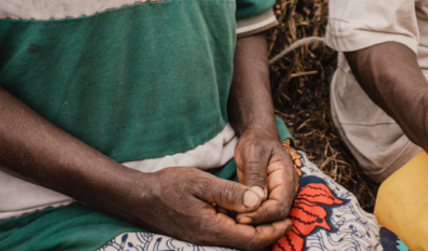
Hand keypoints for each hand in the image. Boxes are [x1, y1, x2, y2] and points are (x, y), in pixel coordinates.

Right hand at [138, 166, 291, 249]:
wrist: (139, 198)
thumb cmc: (168, 187)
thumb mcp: (201, 183)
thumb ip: (230, 193)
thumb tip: (258, 200)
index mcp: (213, 229)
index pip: (252, 240)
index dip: (273, 232)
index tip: (288, 220)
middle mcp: (209, 240)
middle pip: (246, 245)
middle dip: (268, 234)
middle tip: (285, 219)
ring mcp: (202, 239)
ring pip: (236, 241)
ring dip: (255, 231)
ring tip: (270, 215)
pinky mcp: (198, 233)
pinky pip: (225, 235)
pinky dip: (240, 227)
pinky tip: (244, 213)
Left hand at [233, 128, 297, 225]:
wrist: (259, 136)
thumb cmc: (257, 141)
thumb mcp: (253, 152)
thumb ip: (255, 174)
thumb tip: (258, 199)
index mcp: (286, 177)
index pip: (279, 206)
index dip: (261, 215)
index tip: (240, 217)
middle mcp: (286, 189)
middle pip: (276, 215)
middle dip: (256, 220)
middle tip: (233, 220)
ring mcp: (279, 194)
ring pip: (269, 217)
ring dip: (252, 219)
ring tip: (231, 216)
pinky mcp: (269, 198)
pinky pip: (261, 212)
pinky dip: (249, 214)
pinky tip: (233, 213)